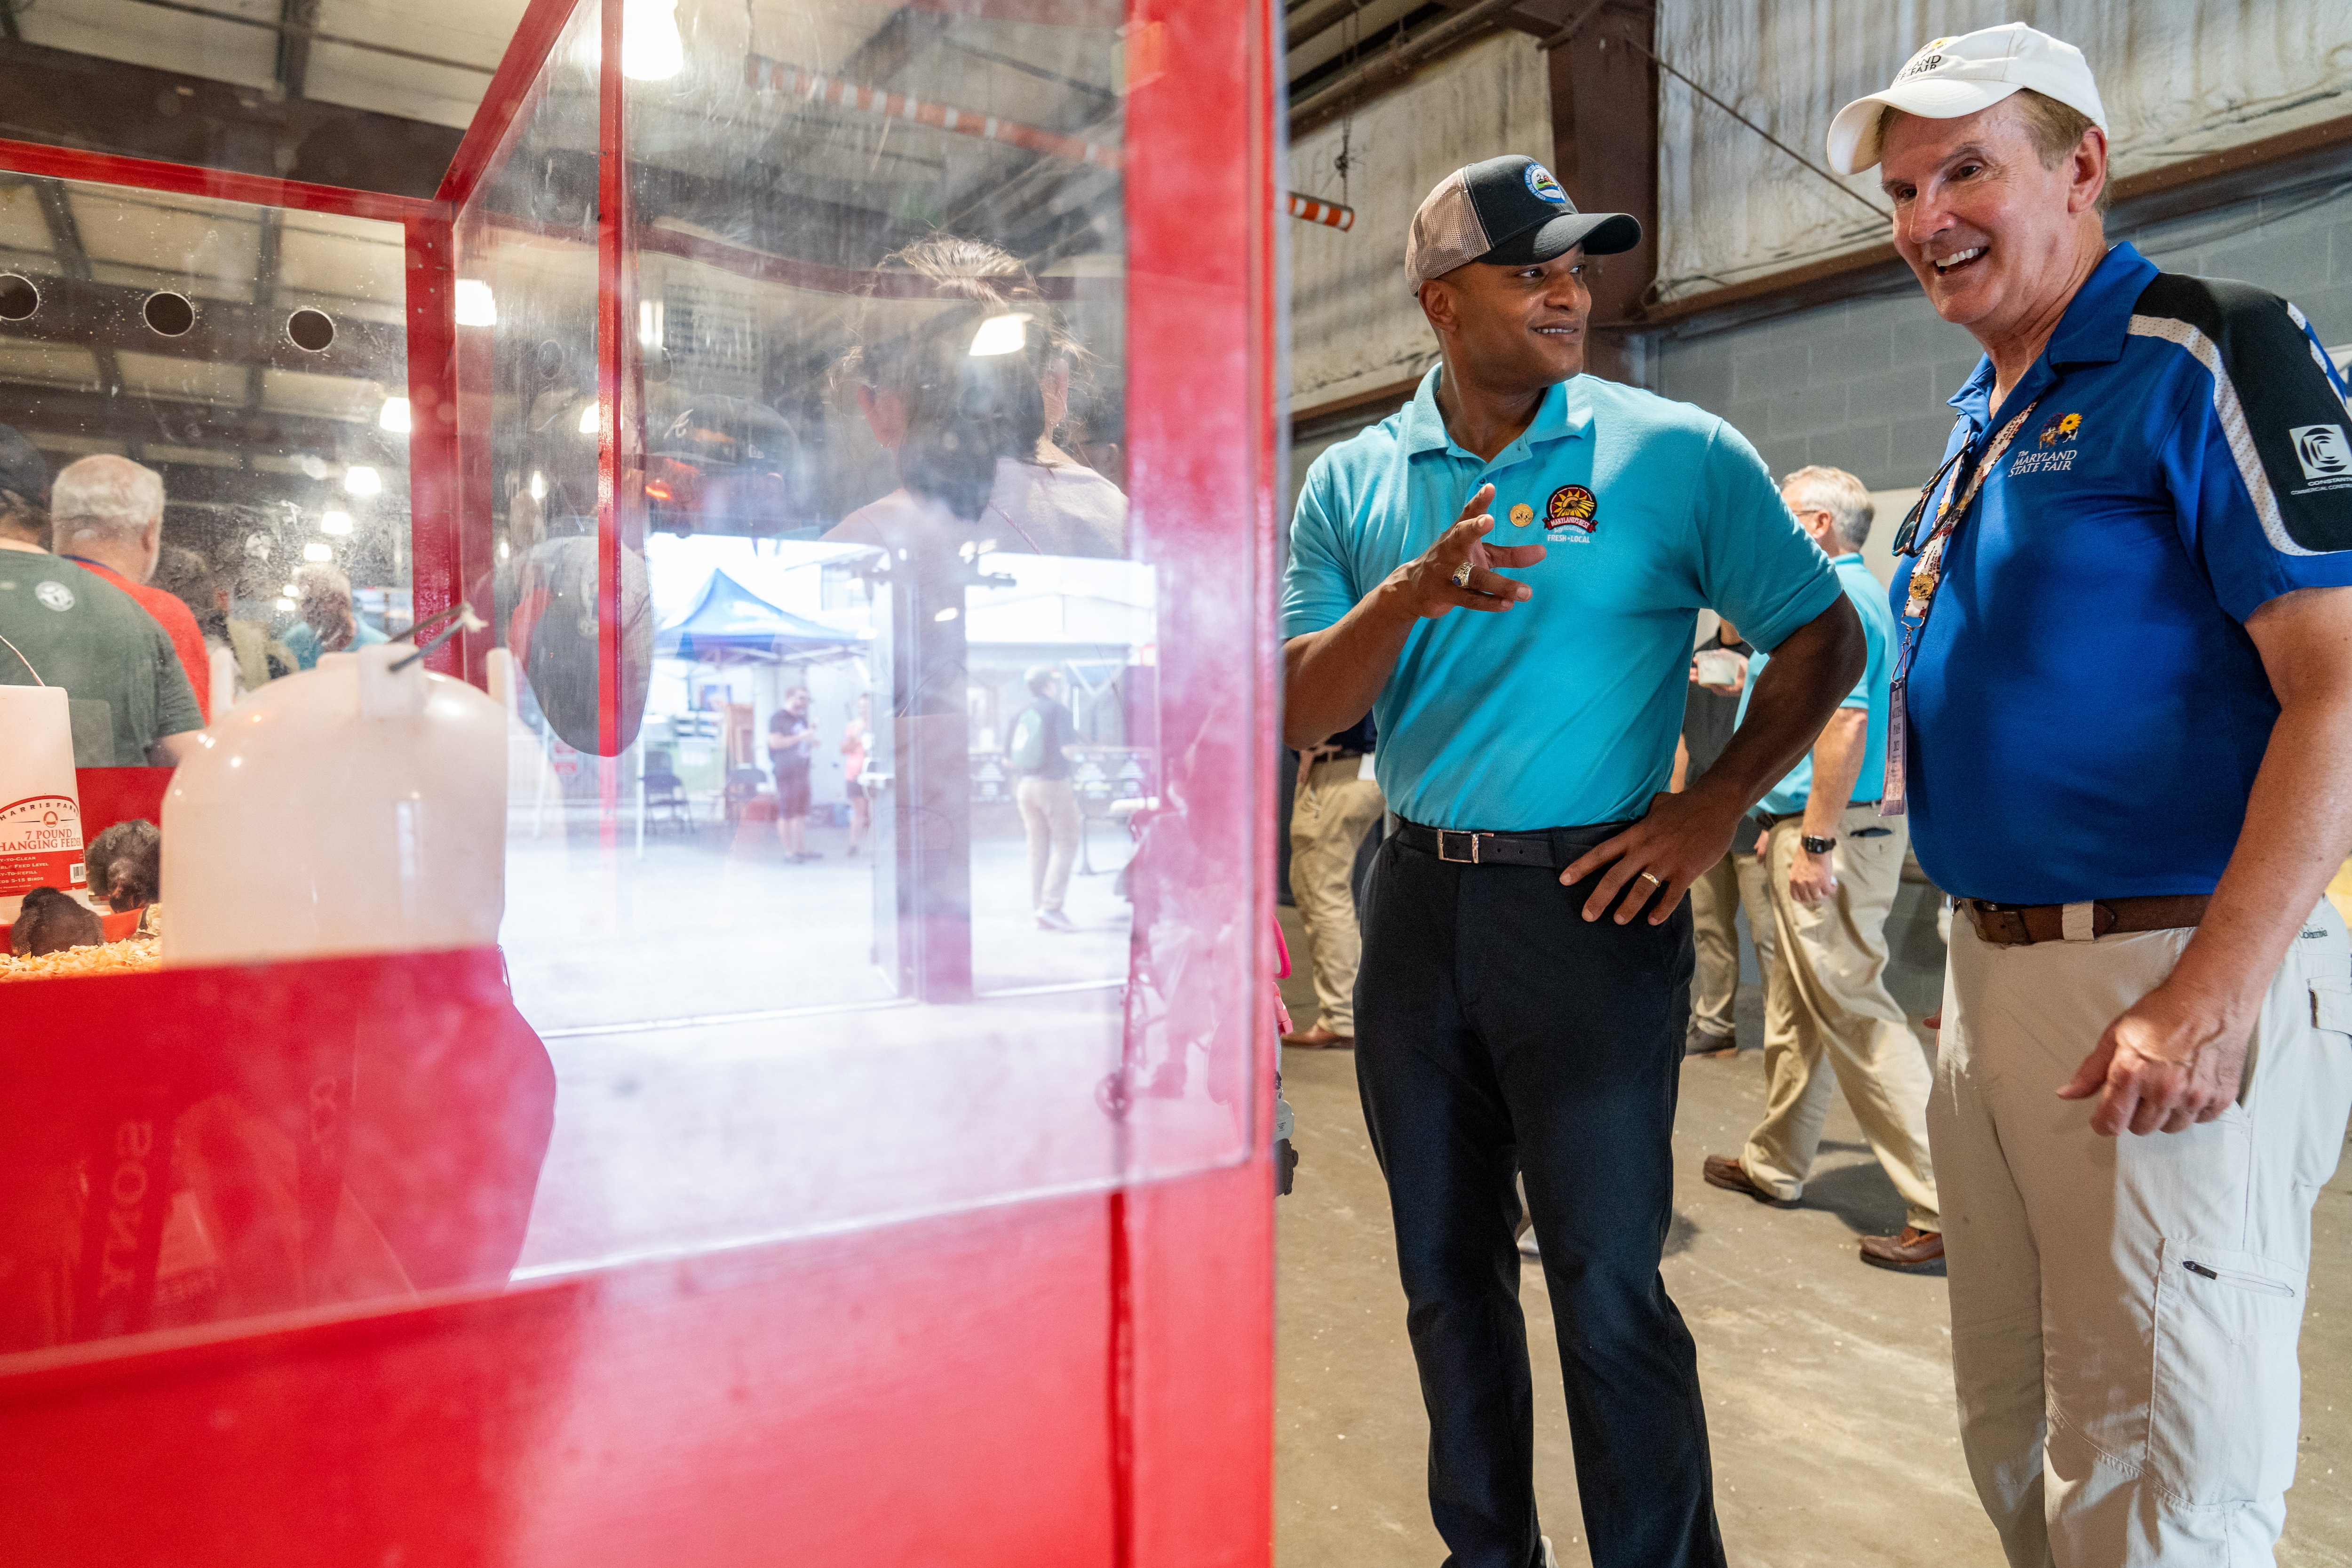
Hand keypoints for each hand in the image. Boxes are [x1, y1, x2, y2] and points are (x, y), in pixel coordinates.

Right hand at [1377, 483, 1544, 621]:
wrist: (1412, 589)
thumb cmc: (1453, 565)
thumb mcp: (1481, 555)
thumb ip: (1511, 555)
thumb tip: (1543, 552)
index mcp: (1458, 534)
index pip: (1468, 513)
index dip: (1479, 501)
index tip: (1490, 488)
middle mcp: (1450, 549)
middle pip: (1461, 537)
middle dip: (1473, 528)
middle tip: (1489, 520)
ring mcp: (1445, 572)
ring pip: (1473, 576)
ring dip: (1500, 584)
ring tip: (1525, 592)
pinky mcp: (1444, 594)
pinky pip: (1469, 599)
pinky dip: (1489, 602)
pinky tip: (1507, 604)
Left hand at [1560, 787, 1740, 923]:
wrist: (1718, 803)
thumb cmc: (1687, 803)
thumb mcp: (1659, 805)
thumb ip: (1646, 814)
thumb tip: (1644, 811)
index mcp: (1636, 834)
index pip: (1602, 852)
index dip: (1582, 867)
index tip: (1564, 880)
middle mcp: (1646, 849)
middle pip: (1615, 877)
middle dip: (1599, 898)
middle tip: (1587, 915)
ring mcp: (1666, 861)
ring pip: (1641, 890)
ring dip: (1628, 908)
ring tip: (1618, 920)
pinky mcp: (1687, 870)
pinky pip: (1672, 896)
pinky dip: (1662, 910)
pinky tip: (1653, 920)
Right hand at [1690, 650, 1748, 694]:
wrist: (1754, 675)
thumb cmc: (1746, 666)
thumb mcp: (1735, 657)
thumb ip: (1725, 654)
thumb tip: (1716, 652)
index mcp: (1722, 670)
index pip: (1708, 668)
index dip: (1701, 664)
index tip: (1695, 660)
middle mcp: (1721, 678)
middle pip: (1706, 677)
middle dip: (1697, 674)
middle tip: (1689, 672)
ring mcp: (1724, 685)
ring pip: (1709, 684)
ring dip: (1700, 681)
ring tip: (1692, 677)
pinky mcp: (1729, 691)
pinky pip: (1718, 690)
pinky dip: (1714, 687)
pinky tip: (1710, 683)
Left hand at [1787, 848, 1836, 904]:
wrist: (1814, 847)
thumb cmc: (1806, 853)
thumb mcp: (1796, 867)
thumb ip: (1799, 877)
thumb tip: (1804, 883)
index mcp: (1793, 880)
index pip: (1796, 897)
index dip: (1803, 898)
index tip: (1808, 896)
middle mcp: (1801, 884)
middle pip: (1808, 898)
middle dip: (1814, 896)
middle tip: (1820, 891)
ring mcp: (1812, 884)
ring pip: (1818, 897)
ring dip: (1823, 893)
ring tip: (1827, 887)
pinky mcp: (1823, 882)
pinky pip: (1829, 892)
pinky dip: (1832, 889)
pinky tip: (1833, 884)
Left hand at [2057, 978, 2252, 1135]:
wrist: (2210, 999)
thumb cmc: (2164, 1012)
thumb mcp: (2116, 1036)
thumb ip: (2091, 1071)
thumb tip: (2068, 1093)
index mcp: (2133, 1074)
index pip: (2111, 1123)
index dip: (2103, 1122)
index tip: (2104, 1117)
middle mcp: (2164, 1090)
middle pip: (2141, 1128)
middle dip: (2134, 1113)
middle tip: (2140, 1089)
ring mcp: (2195, 1096)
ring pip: (2171, 1127)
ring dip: (2164, 1113)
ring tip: (2165, 1084)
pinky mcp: (2221, 1097)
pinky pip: (2200, 1119)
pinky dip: (2192, 1108)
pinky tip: (2189, 1085)